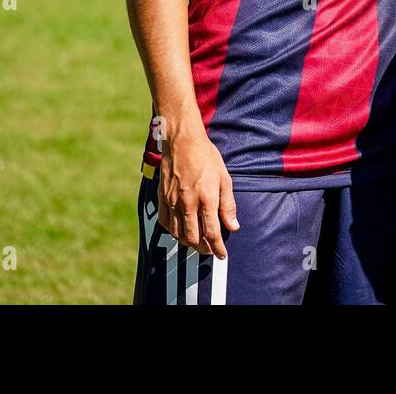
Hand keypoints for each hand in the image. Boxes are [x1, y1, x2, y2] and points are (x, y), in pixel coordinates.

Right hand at [157, 127, 238, 258]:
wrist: (182, 141)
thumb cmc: (206, 157)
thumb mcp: (224, 179)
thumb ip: (228, 205)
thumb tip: (233, 226)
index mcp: (206, 198)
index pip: (212, 232)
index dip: (218, 247)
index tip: (222, 254)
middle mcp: (188, 203)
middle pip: (193, 238)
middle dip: (203, 248)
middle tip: (209, 250)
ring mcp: (172, 201)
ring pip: (177, 233)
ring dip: (188, 242)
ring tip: (197, 242)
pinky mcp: (162, 198)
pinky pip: (165, 222)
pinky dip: (173, 231)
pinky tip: (179, 230)